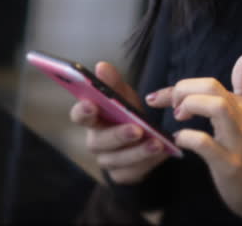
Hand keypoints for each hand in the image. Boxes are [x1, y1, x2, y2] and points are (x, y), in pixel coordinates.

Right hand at [69, 61, 169, 183]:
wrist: (142, 140)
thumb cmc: (127, 114)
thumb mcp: (124, 96)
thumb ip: (113, 83)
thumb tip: (102, 66)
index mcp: (92, 119)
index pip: (79, 116)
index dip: (83, 111)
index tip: (91, 104)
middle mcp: (95, 141)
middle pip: (99, 141)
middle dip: (118, 135)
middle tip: (136, 129)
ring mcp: (107, 160)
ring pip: (118, 159)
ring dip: (138, 151)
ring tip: (156, 143)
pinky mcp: (122, 175)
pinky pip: (133, 172)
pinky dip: (148, 163)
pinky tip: (162, 153)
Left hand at [146, 54, 241, 224]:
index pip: (211, 82)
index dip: (181, 85)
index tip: (158, 97)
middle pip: (211, 87)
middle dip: (183, 91)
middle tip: (172, 110)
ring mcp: (237, 141)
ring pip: (216, 107)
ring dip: (190, 107)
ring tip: (179, 119)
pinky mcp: (230, 164)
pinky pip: (205, 143)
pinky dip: (188, 138)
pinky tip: (180, 141)